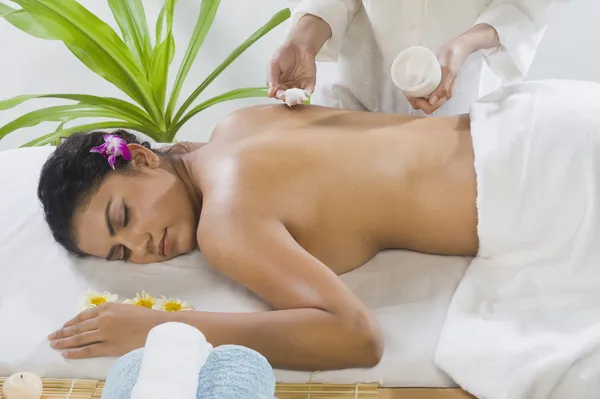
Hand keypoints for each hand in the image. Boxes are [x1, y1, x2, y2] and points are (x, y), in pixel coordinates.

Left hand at [48, 302, 169, 358]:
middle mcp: (103, 319)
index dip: (70, 322)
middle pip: (78, 327)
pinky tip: (66, 353)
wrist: (158, 326)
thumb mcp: (125, 308)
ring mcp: (105, 333)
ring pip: (80, 338)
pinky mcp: (110, 346)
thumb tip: (97, 320)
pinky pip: (89, 350)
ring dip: (65, 342)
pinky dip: (76, 352)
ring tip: (54, 345)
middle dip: (63, 333)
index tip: (63, 327)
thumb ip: (110, 313)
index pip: (83, 315)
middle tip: (52, 337)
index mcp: (107, 307)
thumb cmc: (145, 316)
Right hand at [267, 40, 316, 99]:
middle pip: (288, 97)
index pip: (278, 94)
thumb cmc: (283, 54)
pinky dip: (307, 93)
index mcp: (278, 84)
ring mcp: (299, 86)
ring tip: (299, 99)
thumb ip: (271, 79)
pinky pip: (308, 90)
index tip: (280, 95)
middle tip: (290, 99)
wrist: (298, 45)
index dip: (279, 95)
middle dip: (289, 99)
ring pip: (298, 96)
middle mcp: (288, 87)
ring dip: (299, 99)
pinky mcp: (309, 83)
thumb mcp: (273, 65)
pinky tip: (306, 94)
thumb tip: (270, 93)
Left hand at [406, 38, 472, 114]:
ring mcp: (436, 88)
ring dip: (414, 97)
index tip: (412, 94)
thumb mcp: (449, 71)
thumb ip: (444, 86)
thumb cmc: (454, 58)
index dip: (419, 104)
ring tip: (407, 88)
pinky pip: (423, 91)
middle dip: (414, 101)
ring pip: (423, 99)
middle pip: (424, 105)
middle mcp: (440, 94)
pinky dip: (415, 91)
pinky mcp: (432, 81)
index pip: (429, 108)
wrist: (456, 46)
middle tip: (407, 91)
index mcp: (445, 94)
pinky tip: (410, 84)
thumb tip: (433, 101)